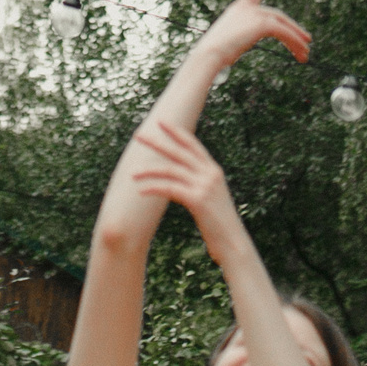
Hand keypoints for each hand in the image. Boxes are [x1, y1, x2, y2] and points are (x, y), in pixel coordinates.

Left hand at [125, 118, 245, 256]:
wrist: (234, 243)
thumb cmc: (220, 224)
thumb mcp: (212, 197)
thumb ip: (198, 184)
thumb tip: (178, 180)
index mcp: (214, 171)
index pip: (193, 145)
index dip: (176, 133)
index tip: (161, 122)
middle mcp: (210, 174)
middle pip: (179, 152)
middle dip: (157, 142)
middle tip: (138, 135)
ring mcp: (205, 185)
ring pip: (170, 170)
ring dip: (149, 171)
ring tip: (132, 173)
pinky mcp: (198, 199)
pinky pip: (170, 188)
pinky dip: (154, 188)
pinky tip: (141, 191)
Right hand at [191, 0, 309, 71]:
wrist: (209, 55)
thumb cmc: (213, 54)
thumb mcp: (227, 42)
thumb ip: (238, 38)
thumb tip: (233, 50)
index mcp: (237, 9)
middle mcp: (246, 7)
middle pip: (277, 16)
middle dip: (293, 29)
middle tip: (307, 39)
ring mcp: (255, 14)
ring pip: (283, 24)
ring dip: (296, 40)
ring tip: (306, 55)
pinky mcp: (262, 24)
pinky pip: (284, 33)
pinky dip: (295, 43)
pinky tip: (301, 55)